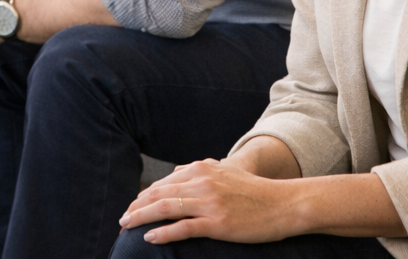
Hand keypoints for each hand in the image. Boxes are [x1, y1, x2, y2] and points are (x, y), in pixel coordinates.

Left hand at [118, 159, 297, 244]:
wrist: (284, 203)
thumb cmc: (255, 191)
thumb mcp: (225, 171)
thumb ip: (200, 171)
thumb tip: (177, 173)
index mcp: (201, 170)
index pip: (163, 184)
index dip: (144, 197)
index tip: (132, 208)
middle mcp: (201, 182)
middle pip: (158, 195)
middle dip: (136, 208)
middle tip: (123, 220)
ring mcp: (209, 203)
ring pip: (165, 209)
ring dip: (142, 218)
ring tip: (127, 227)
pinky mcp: (218, 223)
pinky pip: (183, 228)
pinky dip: (163, 233)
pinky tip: (150, 238)